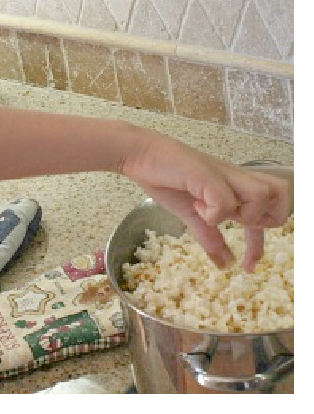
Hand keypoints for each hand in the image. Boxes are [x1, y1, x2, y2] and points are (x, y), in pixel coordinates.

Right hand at [119, 132, 290, 271]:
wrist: (139, 154)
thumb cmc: (164, 178)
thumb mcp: (190, 214)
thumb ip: (209, 237)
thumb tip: (224, 264)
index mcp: (233, 188)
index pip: (266, 214)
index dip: (260, 244)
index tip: (246, 266)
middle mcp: (234, 179)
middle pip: (281, 193)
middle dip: (265, 218)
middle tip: (239, 226)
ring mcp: (223, 175)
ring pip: (261, 195)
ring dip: (240, 213)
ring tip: (212, 213)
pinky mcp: (207, 175)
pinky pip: (225, 201)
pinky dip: (213, 213)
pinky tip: (196, 206)